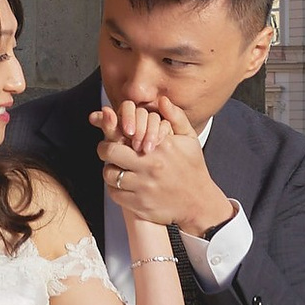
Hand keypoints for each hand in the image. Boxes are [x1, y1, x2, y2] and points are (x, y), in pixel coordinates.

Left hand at [94, 95, 235, 237]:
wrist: (199, 204)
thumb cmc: (193, 169)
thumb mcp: (189, 140)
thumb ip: (176, 117)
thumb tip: (162, 100)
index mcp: (160, 146)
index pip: (124, 132)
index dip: (113, 129)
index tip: (113, 131)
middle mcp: (149, 165)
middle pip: (109, 152)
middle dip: (105, 149)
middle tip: (109, 150)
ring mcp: (143, 186)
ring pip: (109, 174)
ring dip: (110, 170)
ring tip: (118, 168)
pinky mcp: (138, 204)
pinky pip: (114, 193)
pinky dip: (115, 188)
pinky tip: (124, 185)